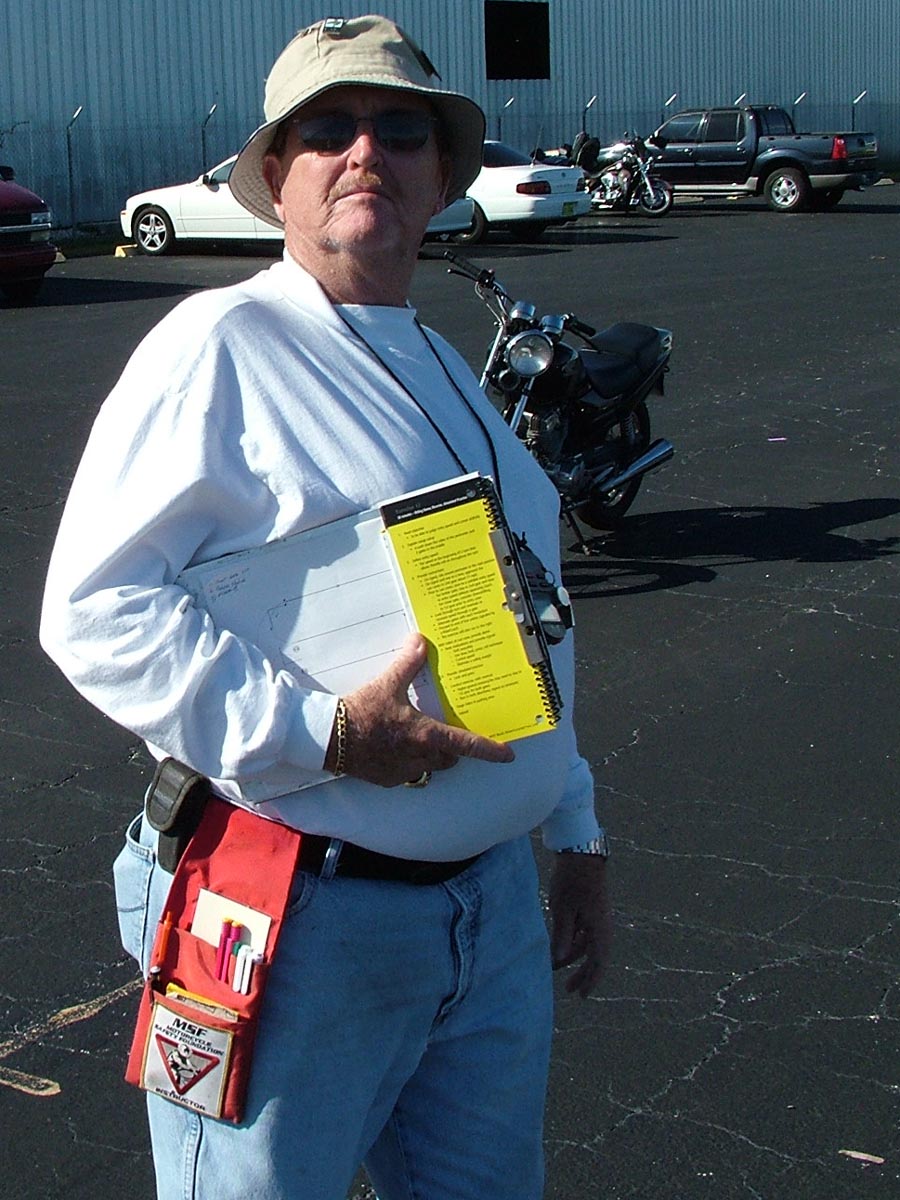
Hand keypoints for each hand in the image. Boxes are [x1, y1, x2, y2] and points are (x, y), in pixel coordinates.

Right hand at [328, 632, 514, 786]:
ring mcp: (403, 771)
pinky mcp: (386, 779)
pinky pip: (407, 772)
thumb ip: (408, 664)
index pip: (467, 745)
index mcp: (427, 735)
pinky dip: (407, 761)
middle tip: (449, 733)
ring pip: (429, 766)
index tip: (508, 755)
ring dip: (431, 755)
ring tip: (420, 738)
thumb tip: (420, 642)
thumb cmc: (361, 713)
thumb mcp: (388, 684)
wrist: (329, 738)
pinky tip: (395, 748)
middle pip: (450, 758)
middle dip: (453, 748)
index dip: (490, 750)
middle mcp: (420, 757)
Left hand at [549, 852, 611, 997]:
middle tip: (570, 990)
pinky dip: (572, 943)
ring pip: (587, 944)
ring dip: (573, 957)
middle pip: (594, 956)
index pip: (599, 961)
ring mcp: (596, 916)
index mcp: (599, 927)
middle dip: (583, 973)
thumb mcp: (563, 909)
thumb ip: (562, 936)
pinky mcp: (589, 908)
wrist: (581, 852)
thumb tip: (559, 961)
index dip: (591, 980)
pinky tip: (559, 947)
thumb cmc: (572, 880)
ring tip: (556, 968)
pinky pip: (583, 932)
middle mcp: (602, 925)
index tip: (581, 995)